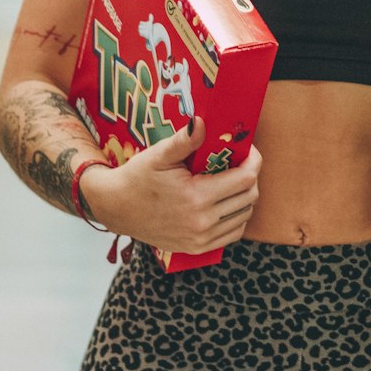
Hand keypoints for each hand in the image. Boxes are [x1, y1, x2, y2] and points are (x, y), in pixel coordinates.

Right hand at [81, 118, 261, 254]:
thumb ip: (185, 140)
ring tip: (232, 179)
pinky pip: (233, 233)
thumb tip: (201, 121)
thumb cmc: (138, 177)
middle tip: (239, 161)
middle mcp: (202, 222)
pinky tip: (226, 201)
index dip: (253, 160)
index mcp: (196, 197)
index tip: (247, 148)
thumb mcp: (159, 154)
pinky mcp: (198, 248)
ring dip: (245, 196)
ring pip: (245, 215)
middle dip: (251, 175)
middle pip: (249, 196)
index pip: (245, 178)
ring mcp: (201, 239)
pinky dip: (237, 216)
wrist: (117, 209)